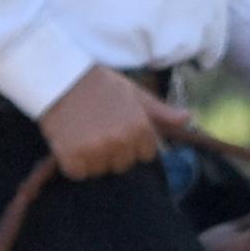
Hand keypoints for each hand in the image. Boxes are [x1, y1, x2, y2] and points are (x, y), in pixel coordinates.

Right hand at [36, 65, 173, 178]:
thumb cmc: (101, 85)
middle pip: (122, 165)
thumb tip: (187, 119)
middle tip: (98, 129)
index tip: (118, 128)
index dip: (132, 143)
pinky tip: (70, 142)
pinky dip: (73, 162)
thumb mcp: (134, 94)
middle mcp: (120, 141)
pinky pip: (77, 173)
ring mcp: (95, 150)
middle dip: (112, 152)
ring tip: (83, 134)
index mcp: (139, 128)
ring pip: (100, 170)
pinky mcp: (71, 157)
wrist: (62, 77)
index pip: (145, 155)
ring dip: (92, 158)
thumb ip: (161, 112)